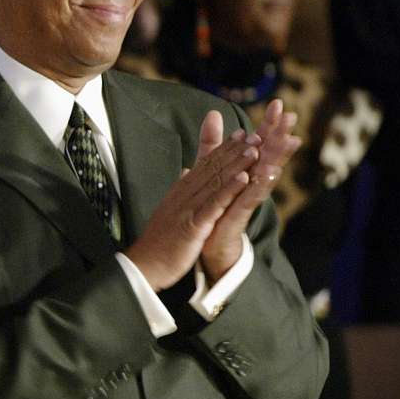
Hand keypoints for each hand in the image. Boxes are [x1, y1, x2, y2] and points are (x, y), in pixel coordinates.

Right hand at [124, 112, 260, 289]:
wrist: (144, 265)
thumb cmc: (159, 240)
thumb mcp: (171, 209)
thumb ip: (181, 189)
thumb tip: (187, 171)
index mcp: (181, 191)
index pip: (205, 165)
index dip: (224, 148)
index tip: (241, 133)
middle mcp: (184, 194)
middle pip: (212, 168)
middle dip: (234, 150)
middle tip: (255, 134)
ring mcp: (188, 208)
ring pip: (216, 182)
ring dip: (236, 164)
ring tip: (254, 149)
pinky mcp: (193, 225)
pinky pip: (214, 205)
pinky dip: (229, 190)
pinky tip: (243, 178)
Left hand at [198, 99, 301, 281]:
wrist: (207, 243)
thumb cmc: (215, 206)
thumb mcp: (211, 169)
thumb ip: (212, 144)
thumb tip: (214, 114)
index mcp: (244, 171)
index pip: (259, 144)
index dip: (267, 125)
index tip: (277, 103)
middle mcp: (249, 183)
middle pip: (267, 155)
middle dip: (278, 135)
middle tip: (291, 115)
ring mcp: (246, 199)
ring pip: (264, 174)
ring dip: (277, 158)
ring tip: (290, 140)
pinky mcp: (238, 216)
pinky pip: (251, 199)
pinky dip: (259, 186)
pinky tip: (269, 173)